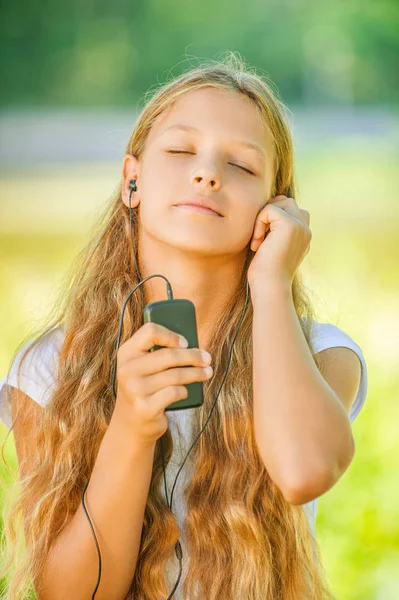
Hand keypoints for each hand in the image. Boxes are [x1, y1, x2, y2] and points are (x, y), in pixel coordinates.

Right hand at [113, 322, 212, 446]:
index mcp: (126, 353)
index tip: (186, 342)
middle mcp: (127, 370)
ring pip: (175, 375)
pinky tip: (186, 391)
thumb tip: (193, 346)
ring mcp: (134, 390)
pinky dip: (184, 391)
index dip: (171, 335)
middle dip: (193, 356)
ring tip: (207, 372)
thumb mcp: (143, 367)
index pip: (149, 331)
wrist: (130, 425)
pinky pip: (174, 392)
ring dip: (196, 373)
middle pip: (168, 355)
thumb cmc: (144, 389)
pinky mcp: (145, 407)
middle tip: (207, 358)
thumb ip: (158, 353)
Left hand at [247, 195, 311, 286]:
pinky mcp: (290, 225)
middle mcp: (306, 230)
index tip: (262, 241)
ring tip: (258, 240)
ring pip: (280, 203)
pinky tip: (257, 243)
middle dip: (268, 213)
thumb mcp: (271, 249)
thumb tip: (266, 214)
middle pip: (287, 202)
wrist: (270, 287)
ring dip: (263, 218)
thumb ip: (274, 232)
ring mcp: (301, 226)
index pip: (291, 210)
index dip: (272, 218)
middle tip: (259, 237)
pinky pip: (270, 209)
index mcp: (303, 236)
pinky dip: (258, 223)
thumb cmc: (265, 274)